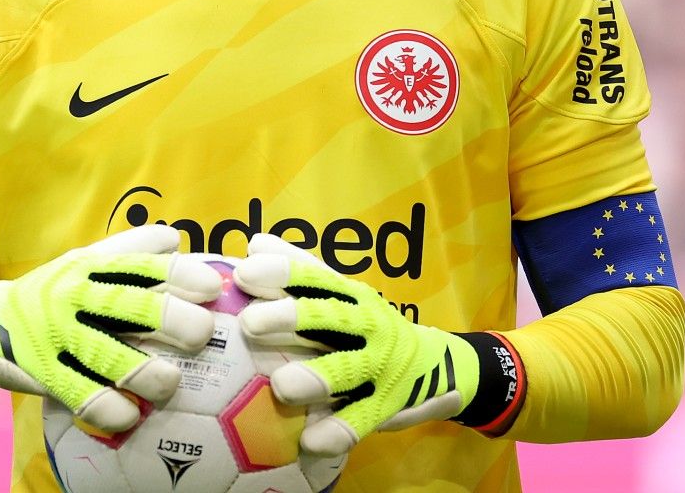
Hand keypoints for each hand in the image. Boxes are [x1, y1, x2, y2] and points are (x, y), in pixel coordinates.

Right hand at [0, 225, 221, 431]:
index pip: (138, 264)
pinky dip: (108, 408)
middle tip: (202, 334)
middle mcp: (71, 295)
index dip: (177, 274)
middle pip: (127, 305)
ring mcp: (54, 335)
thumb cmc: (49, 292)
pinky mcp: (40, 372)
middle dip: (171, 319)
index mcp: (86, 266)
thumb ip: (126, 252)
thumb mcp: (79, 263)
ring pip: (106, 355)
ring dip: (144, 372)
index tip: (212, 286)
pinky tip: (130, 417)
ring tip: (169, 383)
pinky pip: (80, 395)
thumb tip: (176, 239)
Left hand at [234, 233, 522, 454]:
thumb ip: (302, 271)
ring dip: (317, 376)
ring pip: (347, 368)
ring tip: (282, 386)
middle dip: (290, 317)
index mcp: (352, 295)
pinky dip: (337, 430)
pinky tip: (309, 441)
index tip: (246, 273)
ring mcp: (381, 365)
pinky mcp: (390, 405)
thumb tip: (257, 243)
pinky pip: (362, 419)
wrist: (437, 366)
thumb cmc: (368, 327)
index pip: (315, 277)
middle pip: (328, 316)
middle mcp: (369, 324)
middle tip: (250, 322)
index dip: (283, 272)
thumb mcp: (343, 296)